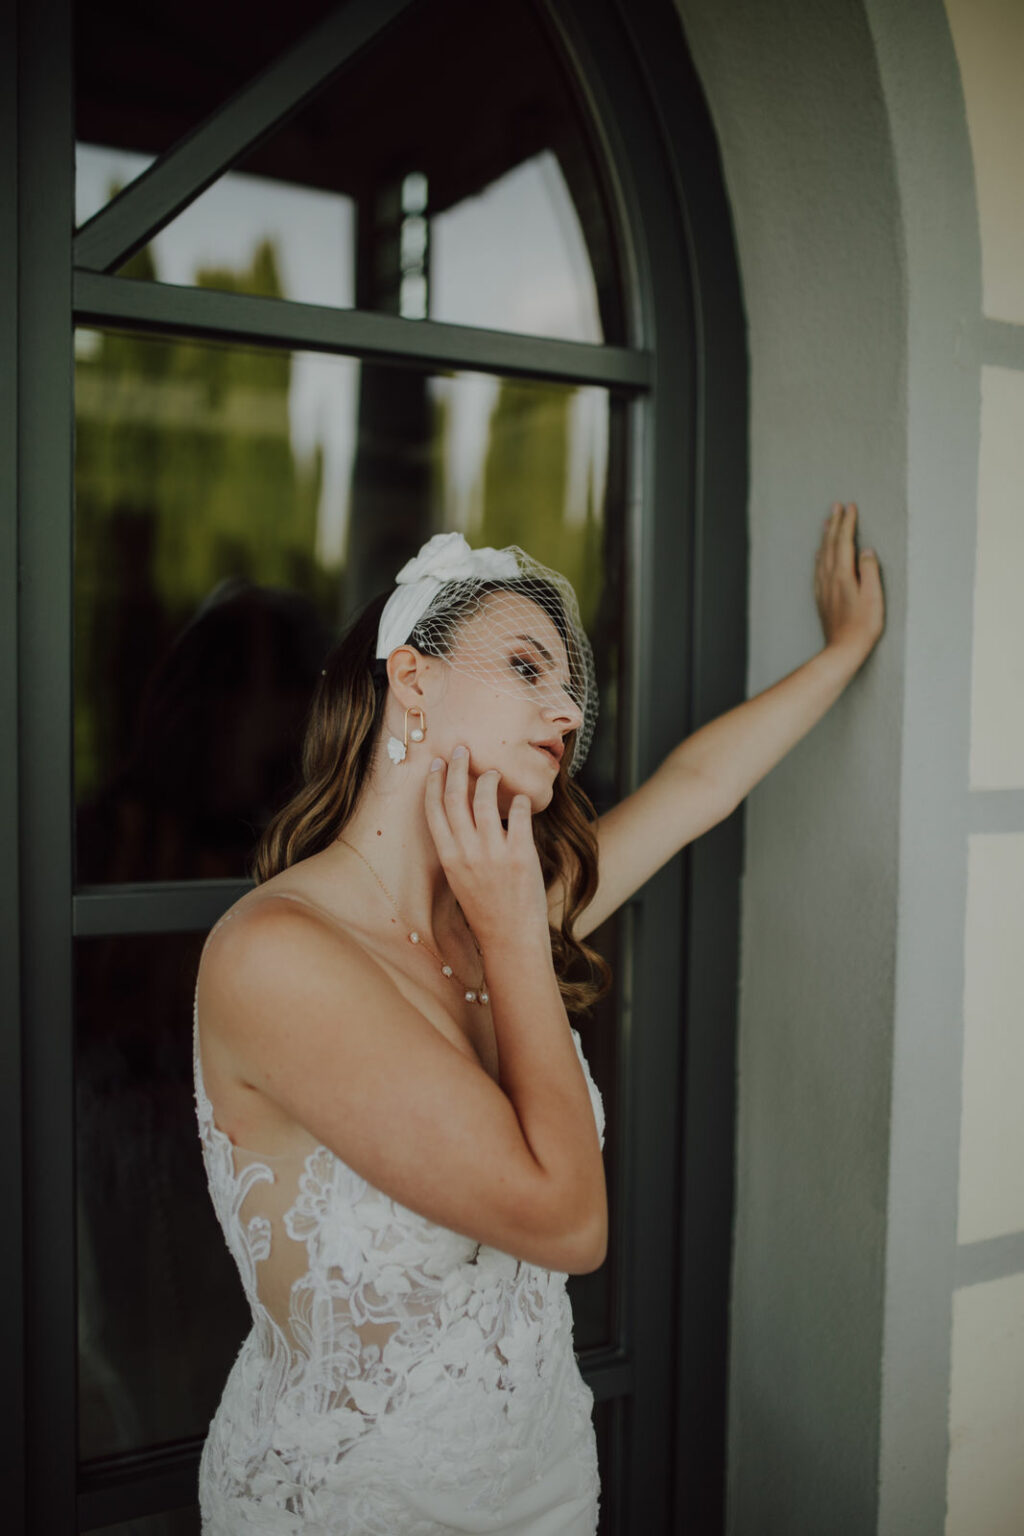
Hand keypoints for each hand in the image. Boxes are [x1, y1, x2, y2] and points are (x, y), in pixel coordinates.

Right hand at [423, 746, 549, 950]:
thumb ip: (459, 848)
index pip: (434, 810)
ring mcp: (494, 853)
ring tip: (494, 773)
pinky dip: (520, 802)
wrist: (510, 938)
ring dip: (489, 779)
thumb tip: (464, 814)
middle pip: (456, 797)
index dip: (434, 782)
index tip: (437, 763)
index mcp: (448, 858)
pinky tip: (522, 799)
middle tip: (462, 751)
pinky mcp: (521, 855)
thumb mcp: (460, 879)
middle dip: (457, 768)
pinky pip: (520, 815)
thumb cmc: (485, 910)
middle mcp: (467, 852)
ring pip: (486, 800)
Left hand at [814, 502, 884, 663]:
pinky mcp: (821, 597)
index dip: (847, 523)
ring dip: (825, 537)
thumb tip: (866, 550)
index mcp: (843, 574)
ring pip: (822, 554)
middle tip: (836, 506)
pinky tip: (820, 554)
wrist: (842, 649)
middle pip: (830, 544)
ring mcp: (823, 587)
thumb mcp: (873, 596)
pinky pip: (818, 568)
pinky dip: (820, 554)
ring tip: (827, 523)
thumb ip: (869, 570)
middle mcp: (829, 578)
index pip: (844, 542)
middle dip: (834, 524)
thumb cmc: (863, 625)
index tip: (850, 507)